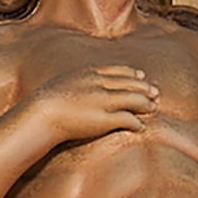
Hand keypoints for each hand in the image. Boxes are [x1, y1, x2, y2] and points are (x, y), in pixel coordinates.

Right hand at [18, 65, 158, 152]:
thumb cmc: (45, 102)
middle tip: (156, 92)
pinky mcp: (104, 119)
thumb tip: (76, 89)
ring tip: (154, 107)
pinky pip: (128, 119)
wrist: (41, 113)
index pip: (118, 71)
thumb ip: (75, 82)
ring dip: (146, 103)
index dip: (132, 73)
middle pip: (130, 83)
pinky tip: (142, 126)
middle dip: (145, 87)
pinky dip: (137, 122)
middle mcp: (99, 84)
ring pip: (133, 99)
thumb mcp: (63, 82)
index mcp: (89, 73)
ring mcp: (103, 101)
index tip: (141, 75)